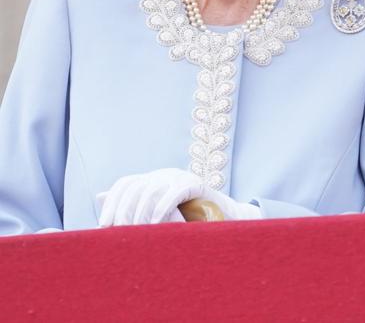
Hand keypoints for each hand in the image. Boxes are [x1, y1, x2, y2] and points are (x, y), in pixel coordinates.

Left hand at [97, 168, 261, 225]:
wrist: (222, 217)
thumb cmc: (187, 218)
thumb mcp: (155, 212)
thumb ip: (130, 204)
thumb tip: (99, 196)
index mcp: (152, 179)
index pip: (125, 184)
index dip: (112, 202)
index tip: (103, 225)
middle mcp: (163, 174)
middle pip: (135, 186)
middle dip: (123, 210)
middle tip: (119, 233)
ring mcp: (179, 176)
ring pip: (152, 189)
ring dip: (141, 212)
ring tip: (137, 232)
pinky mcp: (195, 183)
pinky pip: (175, 192)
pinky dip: (164, 207)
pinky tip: (158, 224)